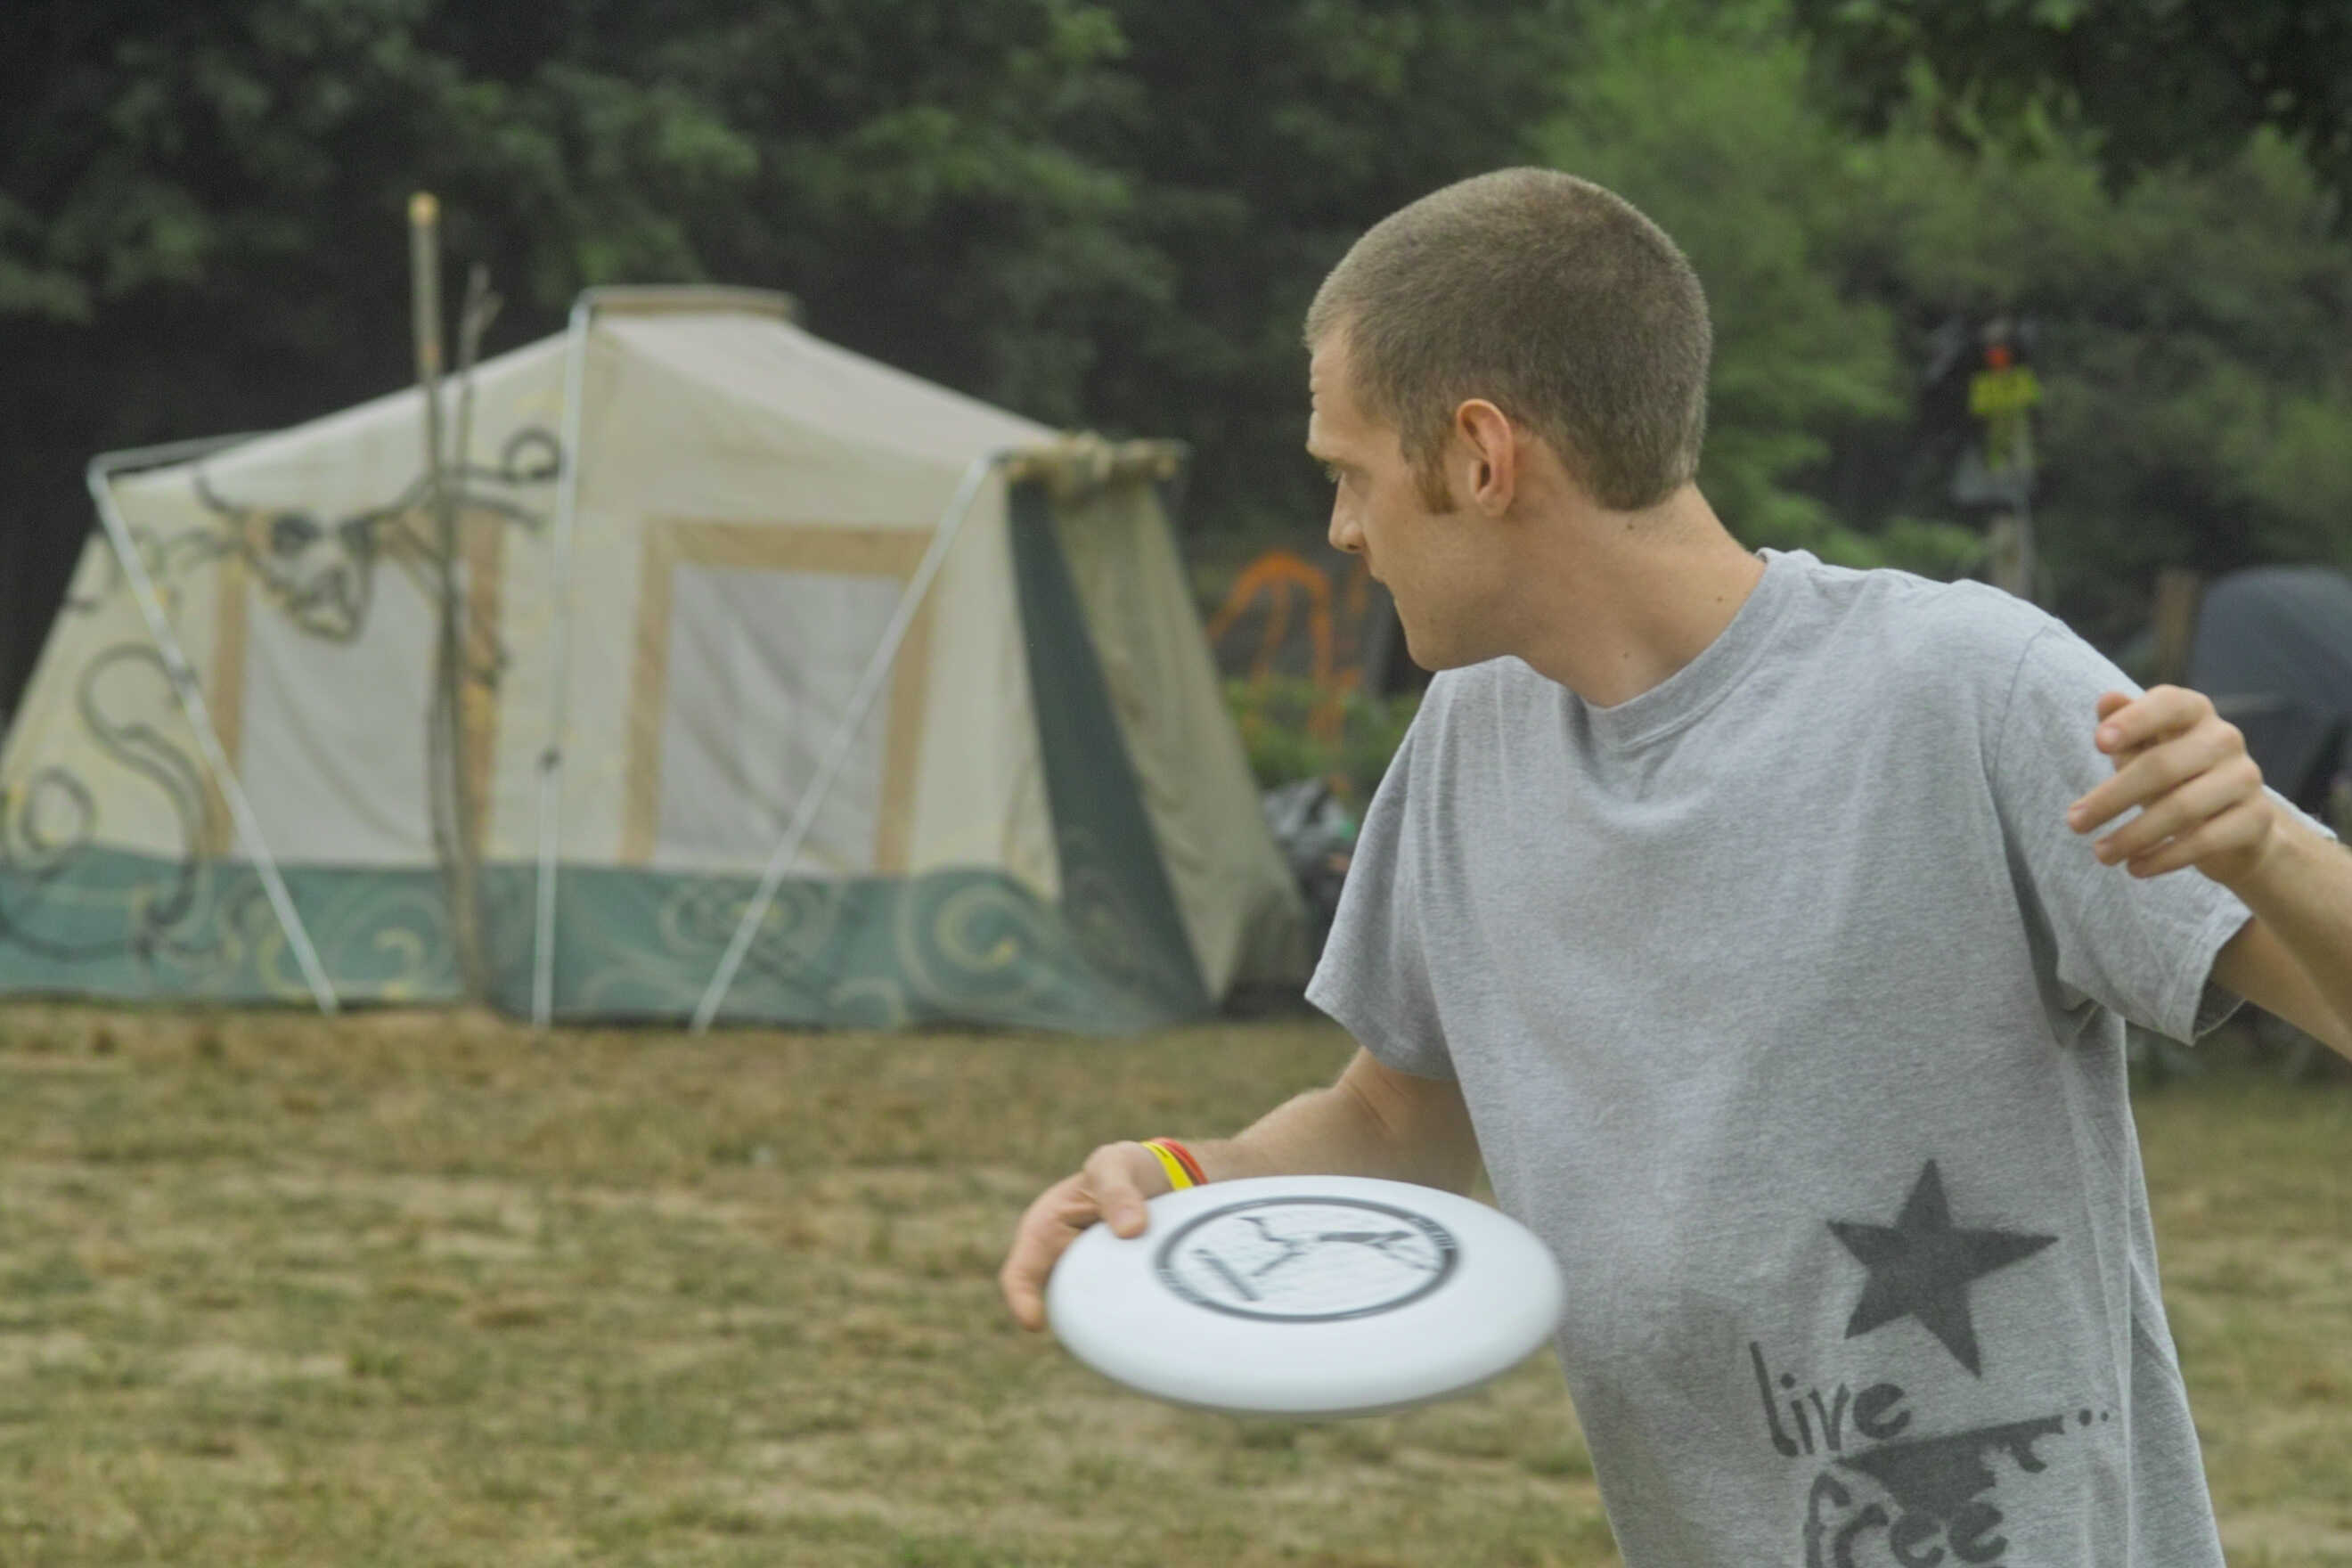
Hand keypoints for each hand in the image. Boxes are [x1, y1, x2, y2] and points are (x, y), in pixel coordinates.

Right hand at [998, 1141, 1170, 1331]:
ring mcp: (1086, 1274)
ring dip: (1110, 1307)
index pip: (1020, 1274)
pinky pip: (1114, 1305)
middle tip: (1124, 1294)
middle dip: (1084, 1309)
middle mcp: (1060, 1258)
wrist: (1162, 1178)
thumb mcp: (1117, 1165)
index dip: (1021, 1300)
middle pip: (1060, 1300)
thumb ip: (1118, 1191)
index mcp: (1045, 1228)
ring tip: (1143, 1290)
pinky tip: (1153, 1298)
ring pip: (1089, 1307)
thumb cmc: (1126, 1168)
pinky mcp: (1112, 1285)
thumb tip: (1130, 1230)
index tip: (1035, 1323)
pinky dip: (1128, 1305)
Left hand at [2067, 686, 2277, 887]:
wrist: (2234, 823)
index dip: (2134, 720)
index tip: (2097, 744)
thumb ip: (2124, 726)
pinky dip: (2164, 858)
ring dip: (2133, 835)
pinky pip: (2205, 841)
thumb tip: (2107, 699)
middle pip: (2162, 766)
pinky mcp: (2255, 819)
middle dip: (2112, 798)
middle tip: (2074, 823)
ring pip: (2182, 808)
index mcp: (2195, 712)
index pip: (2168, 703)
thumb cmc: (2174, 776)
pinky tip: (2135, 868)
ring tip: (2100, 854)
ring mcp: (2245, 778)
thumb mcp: (2144, 749)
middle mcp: (2225, 739)